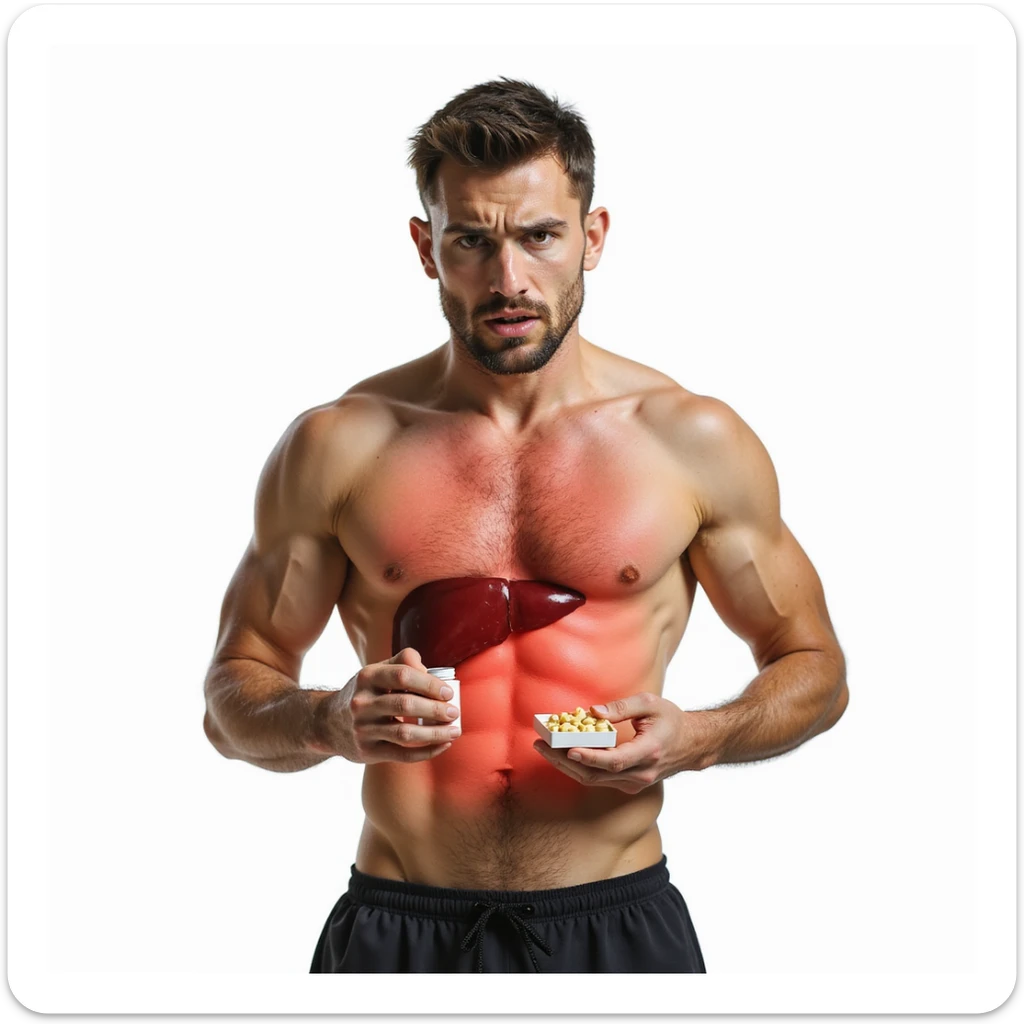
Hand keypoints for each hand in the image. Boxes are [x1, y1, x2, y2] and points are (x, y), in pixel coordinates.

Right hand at [312, 648, 460, 763]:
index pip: (402, 675)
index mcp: (367, 677)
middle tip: (455, 713)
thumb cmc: (364, 694)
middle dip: (435, 709)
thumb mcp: (376, 671)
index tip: (448, 692)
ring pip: (405, 733)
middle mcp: (362, 703)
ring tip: (455, 731)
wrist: (327, 724)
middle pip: (405, 705)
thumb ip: (403, 662)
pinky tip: (443, 745)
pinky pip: (402, 755)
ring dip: (435, 733)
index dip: (429, 683)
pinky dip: (427, 752)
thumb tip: (429, 670)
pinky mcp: (367, 752)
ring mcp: (363, 729)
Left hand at [532, 692, 708, 793]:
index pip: (615, 760)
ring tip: (543, 748)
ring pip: (594, 780)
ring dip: (567, 765)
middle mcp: (641, 774)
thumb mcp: (651, 703)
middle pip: (597, 774)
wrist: (691, 745)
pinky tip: (561, 753)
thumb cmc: (671, 721)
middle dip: (565, 761)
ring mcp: (634, 783)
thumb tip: (594, 711)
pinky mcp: (628, 784)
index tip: (569, 748)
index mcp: (649, 752)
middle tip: (541, 744)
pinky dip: (579, 767)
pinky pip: (599, 779)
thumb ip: (623, 707)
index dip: (590, 757)